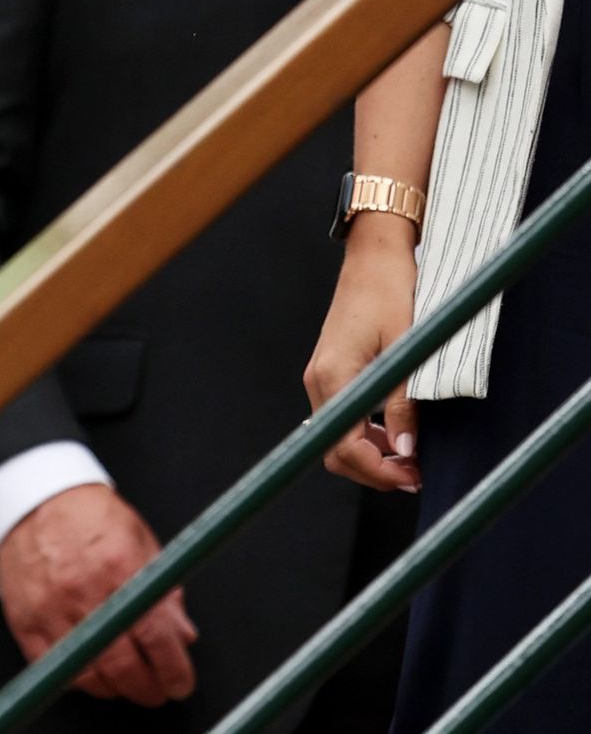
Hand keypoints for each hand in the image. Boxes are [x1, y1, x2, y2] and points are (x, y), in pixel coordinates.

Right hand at [0, 483, 199, 708]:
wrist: (35, 500)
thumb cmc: (90, 517)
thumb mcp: (141, 541)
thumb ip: (163, 591)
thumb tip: (183, 636)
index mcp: (120, 567)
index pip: (155, 635)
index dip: (174, 669)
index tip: (180, 682)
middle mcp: (84, 590)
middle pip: (122, 664)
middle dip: (147, 688)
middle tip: (157, 691)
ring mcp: (50, 608)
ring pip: (87, 673)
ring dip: (115, 689)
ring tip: (127, 684)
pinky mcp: (25, 620)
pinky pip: (52, 667)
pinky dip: (76, 679)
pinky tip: (92, 672)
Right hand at [306, 214, 420, 491]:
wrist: (374, 256)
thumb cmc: (392, 292)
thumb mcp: (406, 351)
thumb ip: (404, 404)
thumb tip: (407, 453)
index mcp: (334, 377)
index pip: (345, 447)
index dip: (379, 472)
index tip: (412, 478)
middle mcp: (319, 380)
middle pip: (334, 450)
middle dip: (373, 471)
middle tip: (414, 476)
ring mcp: (320, 376)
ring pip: (337, 436)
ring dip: (370, 455)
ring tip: (411, 459)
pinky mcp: (329, 371)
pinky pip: (341, 417)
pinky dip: (365, 434)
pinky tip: (395, 434)